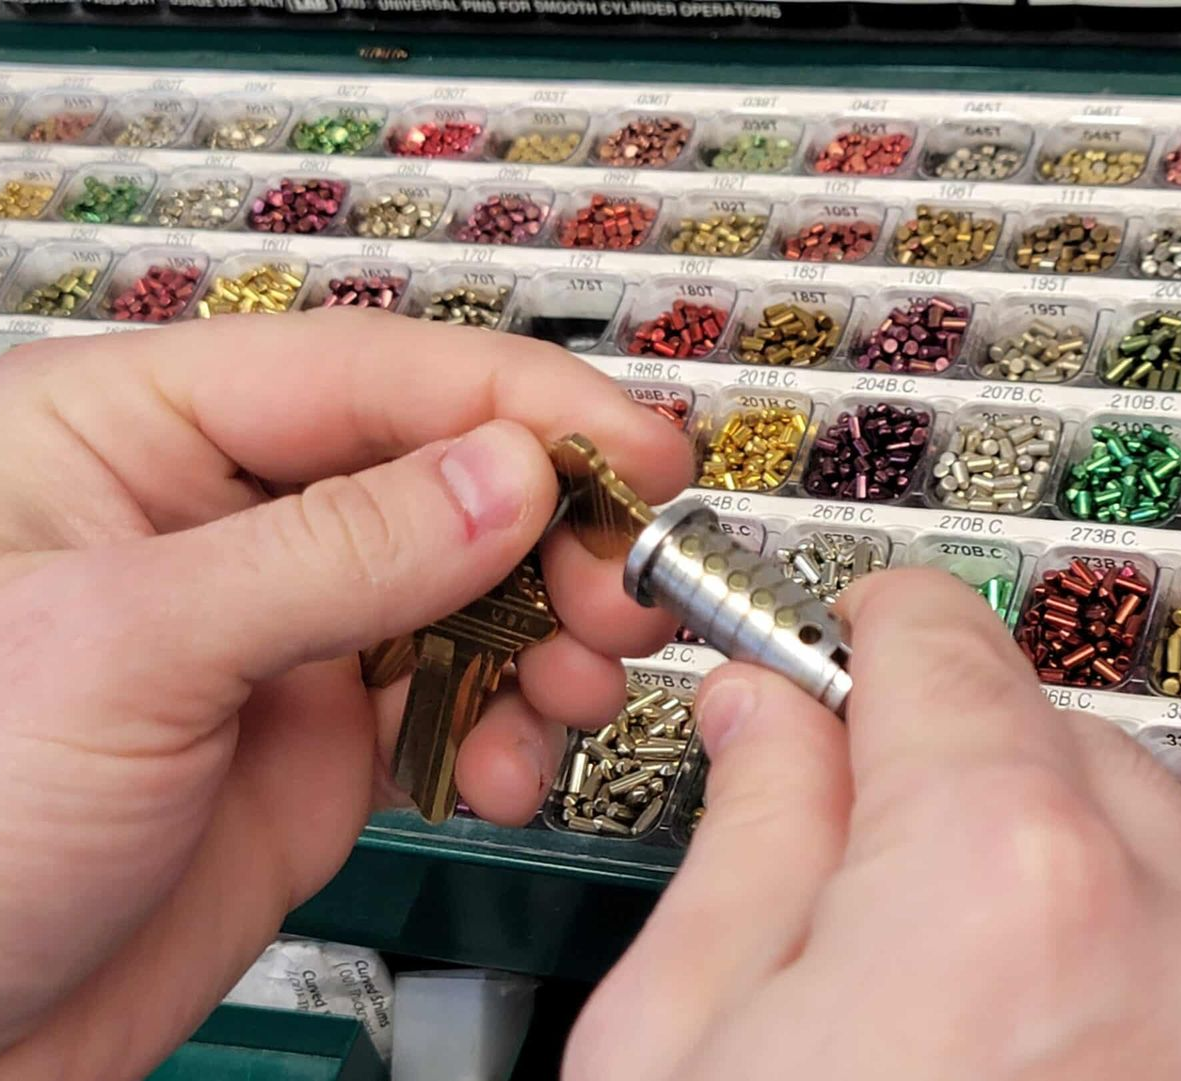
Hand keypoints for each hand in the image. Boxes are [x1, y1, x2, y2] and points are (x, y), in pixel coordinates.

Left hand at [0, 311, 689, 1077]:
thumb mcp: (130, 651)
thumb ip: (335, 553)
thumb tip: (506, 478)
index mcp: (136, 434)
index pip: (367, 372)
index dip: (519, 402)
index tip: (632, 447)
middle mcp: (223, 519)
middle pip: (439, 474)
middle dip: (551, 532)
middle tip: (624, 588)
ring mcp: (284, 629)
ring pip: (468, 588)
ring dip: (549, 635)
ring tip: (578, 685)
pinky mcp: (322, 731)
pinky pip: (458, 697)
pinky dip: (511, 729)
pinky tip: (509, 768)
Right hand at [567, 569, 1180, 1080]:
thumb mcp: (674, 1041)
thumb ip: (745, 834)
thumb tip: (768, 721)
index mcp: (1002, 885)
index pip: (937, 640)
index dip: (856, 630)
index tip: (825, 643)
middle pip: (1043, 729)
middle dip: (937, 757)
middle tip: (840, 822)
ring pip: (1132, 832)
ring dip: (1025, 854)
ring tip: (918, 962)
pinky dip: (1100, 947)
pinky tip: (1001, 1027)